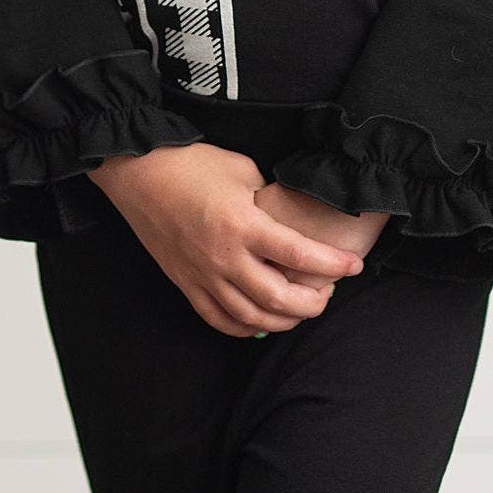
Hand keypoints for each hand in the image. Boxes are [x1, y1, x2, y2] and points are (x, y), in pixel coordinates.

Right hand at [89, 142, 364, 337]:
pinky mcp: (186, 284)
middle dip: (314, 303)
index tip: (354, 266)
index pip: (299, 256)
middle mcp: (224, 258)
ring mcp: (202, 276)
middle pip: (279, 300)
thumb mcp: (243, 170)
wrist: (138, 173)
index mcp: (242, 224)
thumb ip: (269, 201)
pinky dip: (246, 327)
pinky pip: (219, 320)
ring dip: (284, 320)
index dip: (333, 265)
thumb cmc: (191, 164)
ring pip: (252, 319)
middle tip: (328, 291)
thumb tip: (289, 219)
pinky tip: (261, 319)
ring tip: (301, 307)